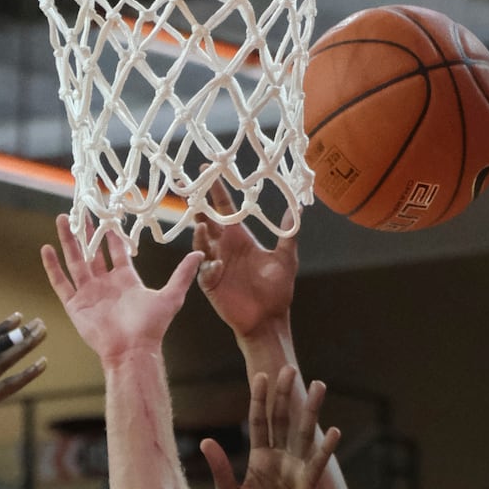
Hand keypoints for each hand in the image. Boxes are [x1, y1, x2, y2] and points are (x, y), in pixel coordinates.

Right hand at [41, 215, 200, 368]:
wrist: (132, 350)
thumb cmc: (151, 327)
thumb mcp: (171, 296)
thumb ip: (183, 274)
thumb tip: (202, 254)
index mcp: (125, 280)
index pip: (116, 251)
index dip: (112, 234)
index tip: (108, 214)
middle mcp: (106, 285)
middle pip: (93, 252)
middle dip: (87, 231)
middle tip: (81, 210)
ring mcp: (89, 294)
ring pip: (75, 261)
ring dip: (68, 241)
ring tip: (61, 220)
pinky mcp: (76, 306)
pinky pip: (61, 283)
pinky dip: (53, 267)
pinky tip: (46, 249)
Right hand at [192, 204, 298, 347]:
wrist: (269, 319)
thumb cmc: (277, 290)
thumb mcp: (286, 258)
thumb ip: (289, 233)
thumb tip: (297, 209)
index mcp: (239, 237)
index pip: (224, 208)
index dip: (216, 190)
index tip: (207, 169)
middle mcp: (224, 247)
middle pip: (206, 222)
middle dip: (197, 208)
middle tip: (191, 193)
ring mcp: (215, 265)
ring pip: (200, 244)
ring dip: (199, 235)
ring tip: (201, 227)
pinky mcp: (211, 284)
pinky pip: (204, 272)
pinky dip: (208, 266)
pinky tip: (216, 265)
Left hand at [200, 367, 340, 488]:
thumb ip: (221, 470)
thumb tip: (206, 442)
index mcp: (258, 458)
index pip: (259, 421)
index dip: (260, 399)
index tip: (262, 376)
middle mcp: (279, 459)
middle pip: (283, 419)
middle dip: (286, 395)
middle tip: (291, 369)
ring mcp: (295, 470)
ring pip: (303, 433)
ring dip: (311, 411)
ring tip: (319, 386)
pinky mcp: (307, 487)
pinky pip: (317, 464)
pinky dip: (325, 448)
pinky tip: (333, 432)